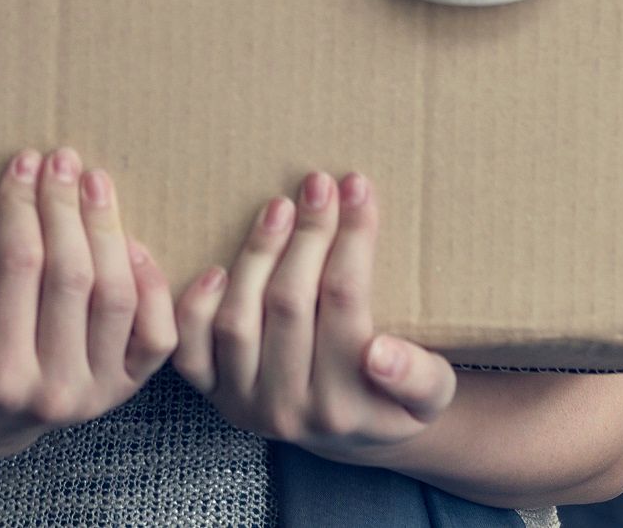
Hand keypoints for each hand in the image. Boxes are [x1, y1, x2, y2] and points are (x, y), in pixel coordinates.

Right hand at [0, 148, 176, 461]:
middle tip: (60, 160)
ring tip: (94, 181)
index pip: (18, 270)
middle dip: (64, 207)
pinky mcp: (126, 387)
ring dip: (108, 230)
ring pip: (117, 297)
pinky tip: (132, 241)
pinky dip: (153, 285)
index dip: (21, 210)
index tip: (22, 165)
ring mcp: (98, 391)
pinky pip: (158, 336)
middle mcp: (55, 389)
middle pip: (71, 277)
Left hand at [174, 171, 456, 461]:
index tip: (357, 187)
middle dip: (307, 234)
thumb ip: (419, 376)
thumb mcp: (432, 395)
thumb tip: (381, 352)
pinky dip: (197, 306)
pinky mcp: (213, 394)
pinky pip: (190, 349)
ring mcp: (244, 402)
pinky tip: (219, 267)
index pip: (345, 301)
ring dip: (258, 254)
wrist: (348, 438)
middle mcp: (290, 409)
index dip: (352, 238)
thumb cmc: (394, 401)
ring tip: (279, 207)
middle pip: (290, 303)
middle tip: (318, 184)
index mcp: (347, 404)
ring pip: (239, 318)